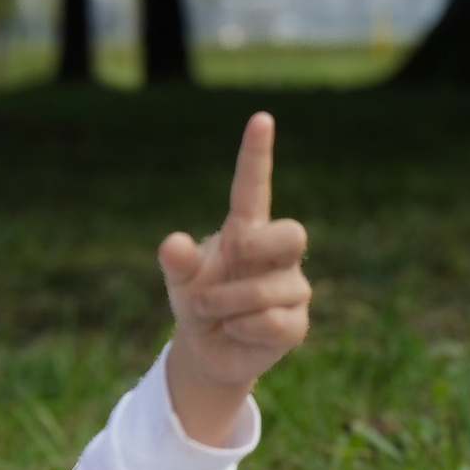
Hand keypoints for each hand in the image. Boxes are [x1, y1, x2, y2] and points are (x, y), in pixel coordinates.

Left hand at [159, 110, 310, 445]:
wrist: (208, 350)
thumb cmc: (198, 302)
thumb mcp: (179, 280)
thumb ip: (176, 261)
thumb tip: (173, 244)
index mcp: (246, 231)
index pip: (254, 187)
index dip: (257, 154)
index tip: (260, 119)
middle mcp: (276, 255)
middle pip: (294, 233)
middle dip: (257, 248)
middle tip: (229, 263)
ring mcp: (292, 288)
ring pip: (273, 287)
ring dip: (228, 302)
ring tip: (211, 310)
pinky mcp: (296, 323)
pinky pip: (273, 321)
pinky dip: (243, 328)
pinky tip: (236, 329)